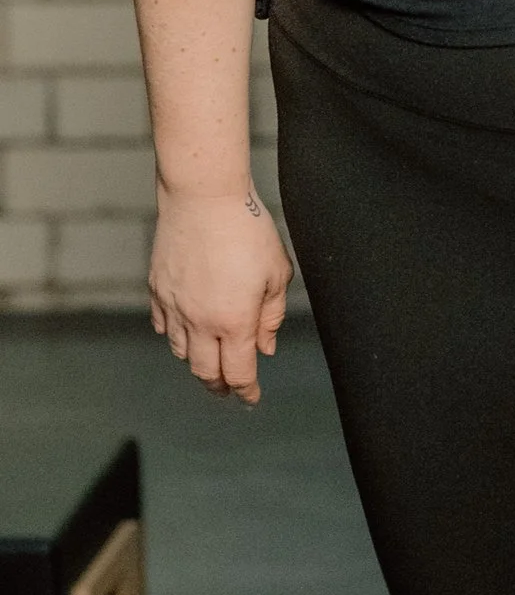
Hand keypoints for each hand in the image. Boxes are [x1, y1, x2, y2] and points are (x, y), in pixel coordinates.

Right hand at [149, 188, 291, 400]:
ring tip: (211, 361)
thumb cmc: (248, 229)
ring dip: (198, 362)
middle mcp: (200, 321)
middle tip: (229, 389)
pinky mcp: (157, 289)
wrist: (204, 196)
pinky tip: (186, 333)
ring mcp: (174, 306)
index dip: (246, 391)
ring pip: (182, 352)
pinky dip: (176, 337)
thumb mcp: (276, 272)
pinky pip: (164, 326)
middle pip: (205, 372)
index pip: (239, 372)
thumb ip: (271, 315)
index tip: (251, 398)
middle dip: (220, 385)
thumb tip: (265, 346)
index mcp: (234, 321)